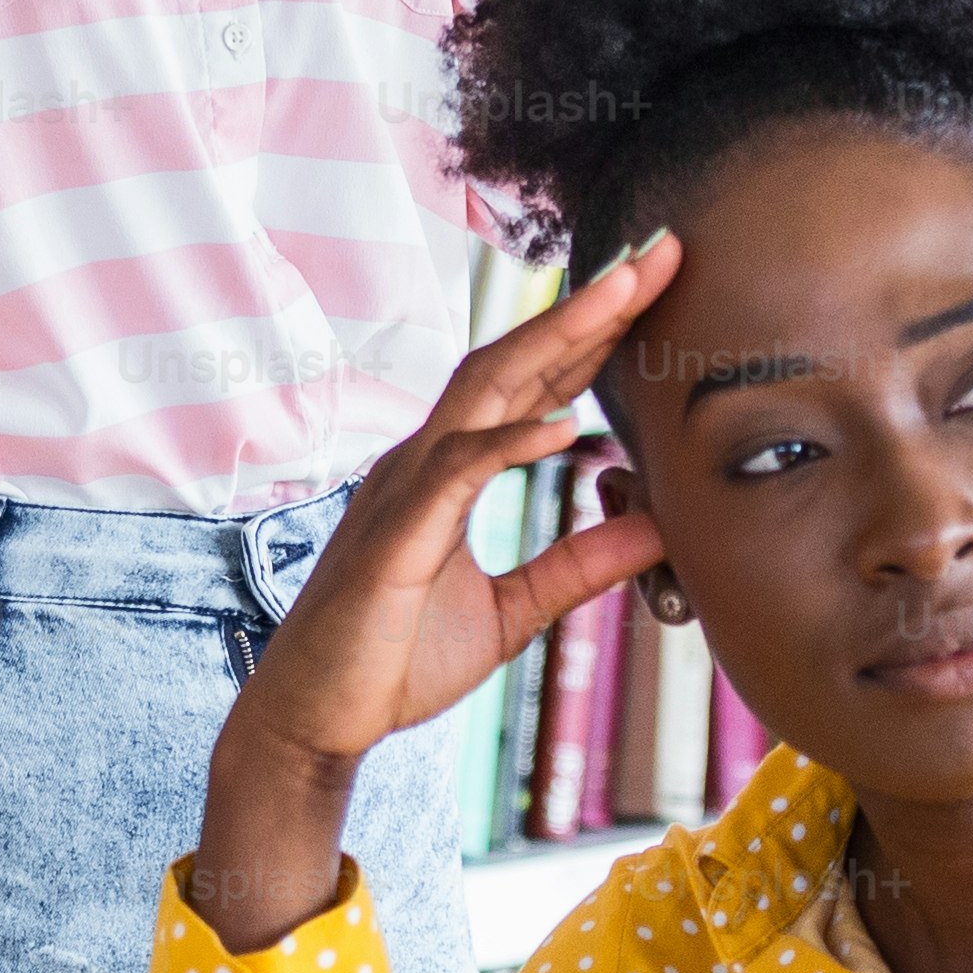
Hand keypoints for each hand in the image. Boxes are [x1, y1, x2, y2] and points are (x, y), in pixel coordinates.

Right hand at [190, 235, 681, 952]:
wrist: (314, 721)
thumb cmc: (394, 659)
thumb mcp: (515, 610)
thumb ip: (579, 565)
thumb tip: (657, 528)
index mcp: (447, 470)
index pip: (529, 382)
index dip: (591, 332)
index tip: (653, 285)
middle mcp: (424, 460)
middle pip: (514, 359)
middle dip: (588, 305)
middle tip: (658, 252)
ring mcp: (405, 488)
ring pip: (486, 390)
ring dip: (558, 339)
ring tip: (624, 296)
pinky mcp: (395, 534)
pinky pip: (457, 473)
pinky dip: (511, 442)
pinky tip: (566, 426)